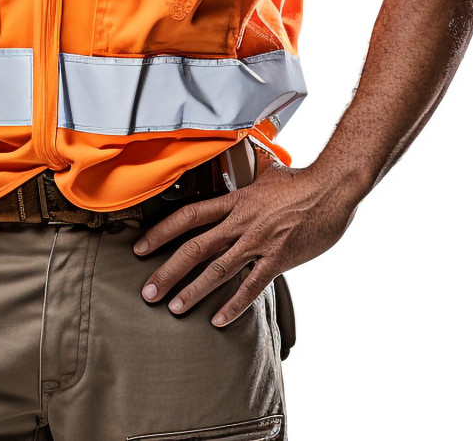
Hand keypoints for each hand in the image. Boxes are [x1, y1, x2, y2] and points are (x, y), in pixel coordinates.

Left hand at [133, 148, 365, 325]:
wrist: (333, 188)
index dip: (161, 232)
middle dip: (168, 272)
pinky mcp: (278, 258)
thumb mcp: (267, 170)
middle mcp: (241, 223)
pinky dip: (234, 304)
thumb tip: (240, 153)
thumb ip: (248, 169)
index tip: (140, 247)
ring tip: (173, 308)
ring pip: (218, 270)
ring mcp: (259, 242)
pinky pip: (251, 286)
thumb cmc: (302, 180)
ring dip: (193, 291)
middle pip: (195, 248)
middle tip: (147, 293)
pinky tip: (218, 320)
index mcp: (235, 201)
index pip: (189, 216)